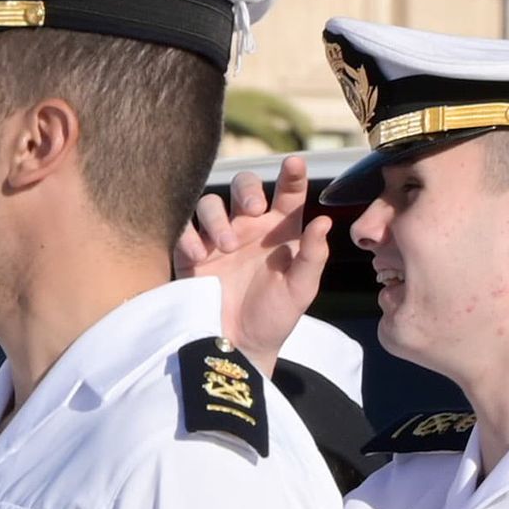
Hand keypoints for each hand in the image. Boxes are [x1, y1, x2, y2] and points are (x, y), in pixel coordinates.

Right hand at [174, 155, 330, 372]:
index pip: (288, 194)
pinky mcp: (192, 255)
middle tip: (252, 206)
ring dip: (218, 217)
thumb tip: (324, 221)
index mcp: (280, 231)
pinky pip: (184, 230)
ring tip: (227, 246)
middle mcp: (249, 228)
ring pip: (211, 203)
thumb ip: (313, 256)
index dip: (291, 175)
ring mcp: (218, 239)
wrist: (239, 347)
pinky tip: (200, 255)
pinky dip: (190, 236)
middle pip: (243, 185)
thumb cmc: (275, 317)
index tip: (294, 162)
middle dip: (247, 188)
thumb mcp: (301, 289)